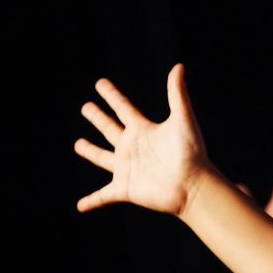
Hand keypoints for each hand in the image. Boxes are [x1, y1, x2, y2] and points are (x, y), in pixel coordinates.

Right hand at [74, 64, 210, 214]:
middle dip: (98, 119)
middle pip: (110, 130)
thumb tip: (179, 66)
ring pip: (103, 158)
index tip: (100, 84)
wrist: (194, 185)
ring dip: (90, 152)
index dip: (112, 96)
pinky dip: (92, 201)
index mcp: (143, 131)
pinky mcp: (125, 189)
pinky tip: (80, 206)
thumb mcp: (183, 120)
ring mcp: (128, 169)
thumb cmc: (192, 154)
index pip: (123, 109)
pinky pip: (104, 196)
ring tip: (78, 145)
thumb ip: (177, 94)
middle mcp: (133, 148)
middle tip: (86, 108)